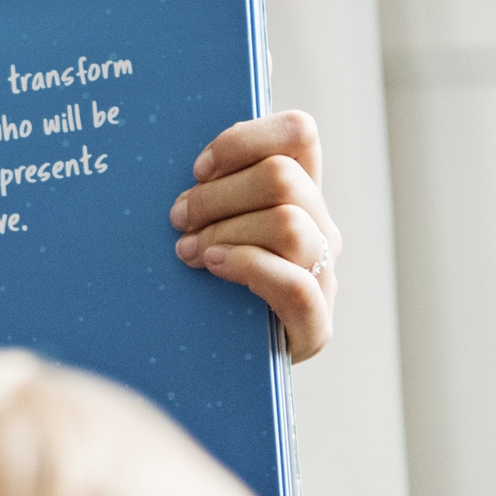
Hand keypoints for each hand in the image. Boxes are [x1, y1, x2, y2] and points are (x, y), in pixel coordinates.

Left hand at [172, 112, 337, 361]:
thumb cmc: (198, 280)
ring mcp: (323, 276)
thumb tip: (172, 154)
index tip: (198, 168)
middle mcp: (320, 228)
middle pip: (283, 177)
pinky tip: (213, 266)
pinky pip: (295, 285)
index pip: (299, 133)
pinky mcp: (316, 326)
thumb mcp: (203, 225)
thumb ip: (206, 190)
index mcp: (299, 193)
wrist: (214, 361)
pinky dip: (249, 267)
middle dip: (218, 195)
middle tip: (177, 218)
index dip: (245, 140)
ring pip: (290, 225)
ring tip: (188, 251)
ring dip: (227, 232)